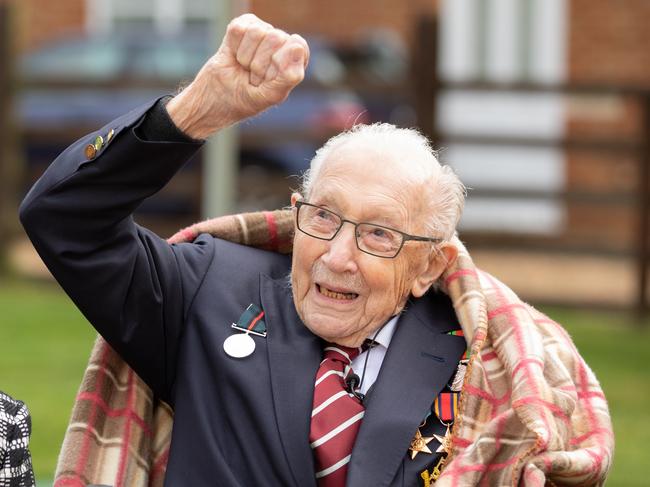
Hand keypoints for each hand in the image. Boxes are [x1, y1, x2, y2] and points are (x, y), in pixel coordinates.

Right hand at [167, 14, 309, 138]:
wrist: (215, 99)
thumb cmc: (246, 99)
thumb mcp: (271, 95)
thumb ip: (289, 76)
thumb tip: (297, 47)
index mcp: (295, 59)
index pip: (297, 46)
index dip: (279, 65)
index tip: (268, 81)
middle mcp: (281, 42)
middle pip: (275, 38)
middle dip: (260, 64)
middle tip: (253, 77)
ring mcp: (261, 32)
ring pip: (256, 32)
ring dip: (245, 57)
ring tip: (244, 68)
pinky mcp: (241, 26)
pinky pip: (239, 29)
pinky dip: (233, 47)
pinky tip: (234, 56)